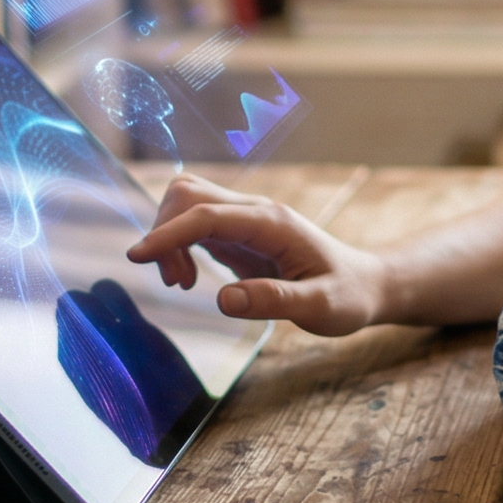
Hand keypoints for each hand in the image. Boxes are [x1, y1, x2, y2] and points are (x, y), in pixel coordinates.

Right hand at [125, 172, 392, 336]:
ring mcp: (245, 221)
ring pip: (186, 205)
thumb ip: (275, 301)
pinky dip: (177, 247)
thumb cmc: (348, 295)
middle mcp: (255, 213)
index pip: (207, 215)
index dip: (168, 233)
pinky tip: (189, 278)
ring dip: (169, 239)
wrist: (365, 285)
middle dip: (166, 234)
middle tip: (178, 283)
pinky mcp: (237, 234)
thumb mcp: (321, 307)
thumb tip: (223, 300)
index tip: (137, 255)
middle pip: (188, 195)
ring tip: (182, 282)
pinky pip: (193, 225)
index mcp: (273, 223)